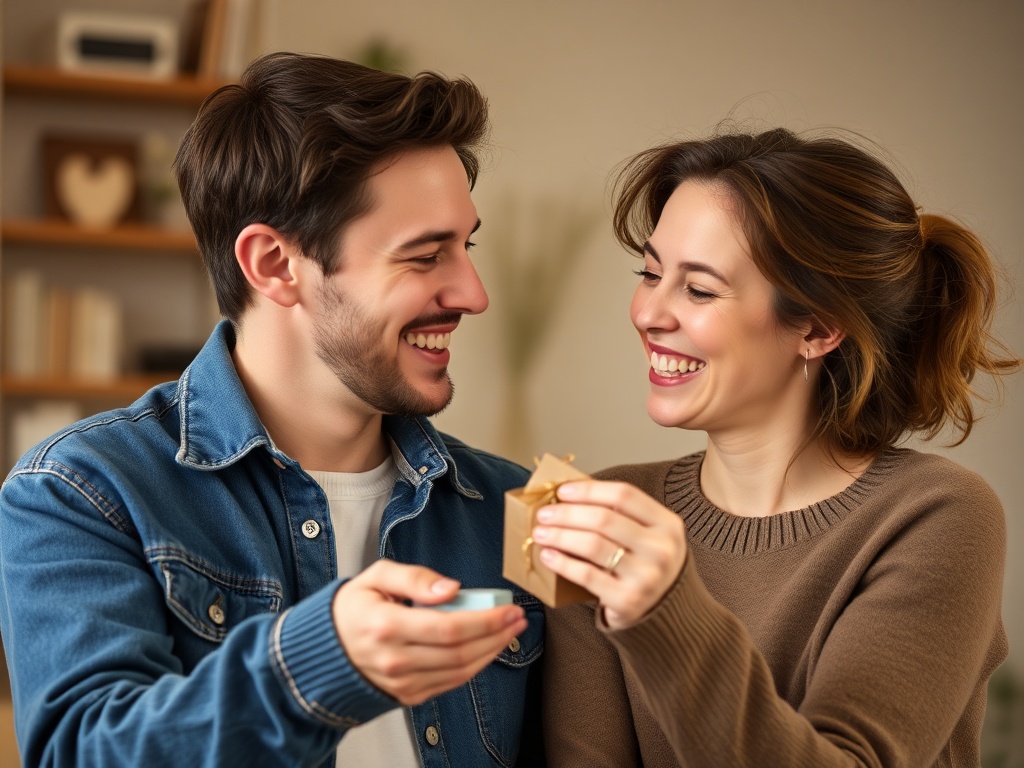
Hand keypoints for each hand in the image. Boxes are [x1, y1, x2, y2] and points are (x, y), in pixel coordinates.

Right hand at [333, 560, 526, 704]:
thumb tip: (452, 588)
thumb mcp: (377, 576)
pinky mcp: (408, 695)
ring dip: (492, 652)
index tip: (509, 608)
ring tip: (509, 631)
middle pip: (461, 652)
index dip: (486, 620)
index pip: (449, 628)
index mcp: (386, 626)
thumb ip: (415, 577)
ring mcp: (401, 682)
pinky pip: (451, 683)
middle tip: (517, 618)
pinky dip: (475, 666)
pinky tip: (487, 648)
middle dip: (497, 635)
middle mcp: (394, 660)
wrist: (327, 648)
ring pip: (460, 672)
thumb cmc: (355, 607)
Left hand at [533, 480, 685, 629]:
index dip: (589, 490)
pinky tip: (548, 556)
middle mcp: (661, 549)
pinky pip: (587, 575)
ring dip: (559, 536)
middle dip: (567, 514)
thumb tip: (569, 496)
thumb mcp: (648, 534)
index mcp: (667, 524)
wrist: (665, 610)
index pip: (623, 495)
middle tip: (544, 514)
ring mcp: (646, 576)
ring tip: (540, 533)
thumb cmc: (646, 563)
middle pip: (603, 519)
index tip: (562, 491)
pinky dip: (562, 563)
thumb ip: (620, 515)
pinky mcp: (628, 600)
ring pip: (592, 545)